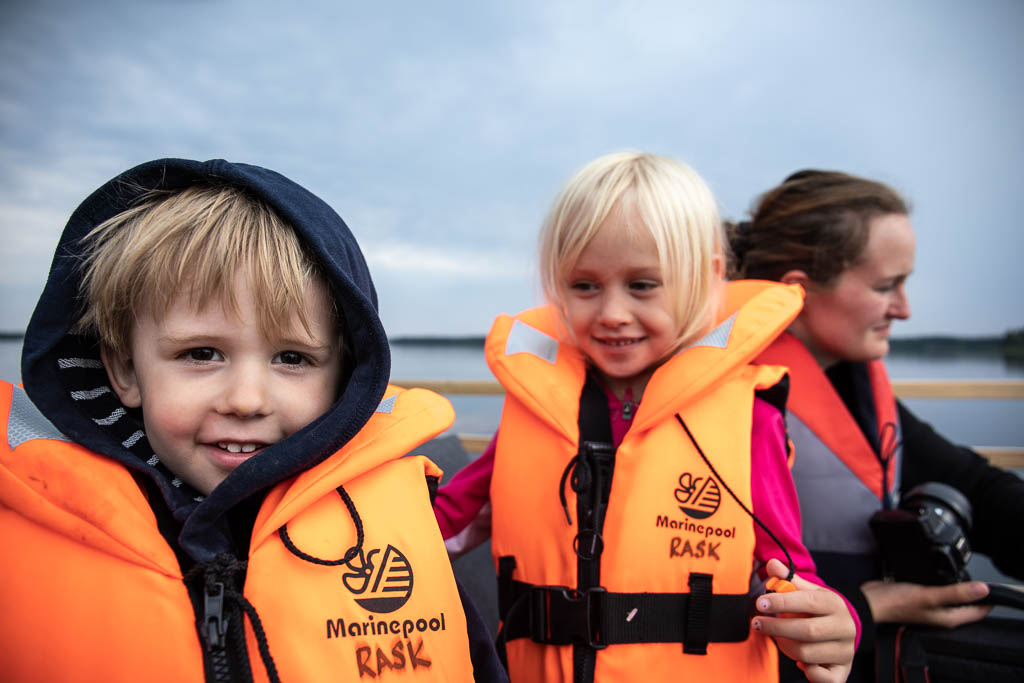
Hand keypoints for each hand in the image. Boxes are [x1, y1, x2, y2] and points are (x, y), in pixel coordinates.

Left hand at [753, 559, 855, 682]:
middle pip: (807, 631)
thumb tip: (772, 564)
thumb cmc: (819, 609)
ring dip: (785, 646)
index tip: (760, 603)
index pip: (809, 602)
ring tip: (777, 638)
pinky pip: (822, 678)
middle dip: (777, 627)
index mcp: (835, 604)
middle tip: (757, 624)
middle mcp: (844, 628)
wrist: (844, 630)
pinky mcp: (842, 671)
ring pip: (807, 654)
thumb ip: (788, 579)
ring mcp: (845, 651)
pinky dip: (807, 671)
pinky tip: (798, 661)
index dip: (783, 602)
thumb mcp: (807, 591)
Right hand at [861, 578, 991, 627]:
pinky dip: (943, 581)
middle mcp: (941, 613)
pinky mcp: (920, 595)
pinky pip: (938, 588)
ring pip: (953, 595)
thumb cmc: (896, 602)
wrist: (871, 601)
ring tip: (963, 571)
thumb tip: (984, 589)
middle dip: (975, 591)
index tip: (992, 584)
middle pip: (967, 603)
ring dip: (959, 585)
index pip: (978, 611)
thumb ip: (956, 592)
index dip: (988, 598)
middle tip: (978, 574)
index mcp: (948, 617)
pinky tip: (940, 572)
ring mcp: (931, 604)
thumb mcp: (929, 595)